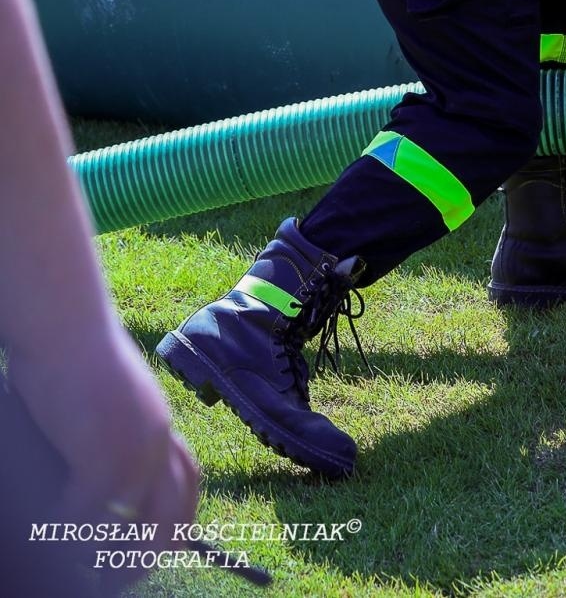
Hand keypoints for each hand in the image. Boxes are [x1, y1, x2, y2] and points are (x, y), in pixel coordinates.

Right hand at [7, 327, 199, 589]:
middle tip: (123, 577)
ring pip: (133, 524)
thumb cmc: (75, 352)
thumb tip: (94, 465)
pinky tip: (49, 533)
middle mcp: (159, 441)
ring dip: (111, 554)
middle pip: (172, 516)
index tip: (166, 547)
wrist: (64, 322)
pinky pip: (86, 511)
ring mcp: (133, 450)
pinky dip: (67, 530)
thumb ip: (113, 431)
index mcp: (163, 426)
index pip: (188, 482)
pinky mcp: (100, 454)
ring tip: (88, 571)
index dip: (179, 520)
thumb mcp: (109, 398)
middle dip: (151, 553)